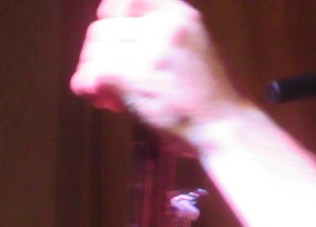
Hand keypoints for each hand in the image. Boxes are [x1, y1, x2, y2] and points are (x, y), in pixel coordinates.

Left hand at [70, 0, 242, 146]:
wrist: (224, 126)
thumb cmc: (206, 95)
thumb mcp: (192, 46)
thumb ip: (159, 34)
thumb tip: (109, 38)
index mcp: (179, 14)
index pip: (127, 0)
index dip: (109, 16)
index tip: (107, 37)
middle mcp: (165, 26)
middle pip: (104, 29)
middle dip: (96, 54)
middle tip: (101, 77)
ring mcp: (152, 51)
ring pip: (97, 51)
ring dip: (91, 72)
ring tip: (103, 92)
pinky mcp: (139, 76)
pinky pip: (98, 72)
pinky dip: (91, 85)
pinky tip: (102, 99)